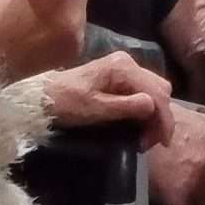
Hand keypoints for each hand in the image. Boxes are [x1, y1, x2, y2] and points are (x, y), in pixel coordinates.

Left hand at [46, 51, 175, 148]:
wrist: (41, 97)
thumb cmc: (65, 103)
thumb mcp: (93, 109)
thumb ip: (124, 106)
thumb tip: (152, 106)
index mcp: (123, 68)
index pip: (155, 92)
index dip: (163, 118)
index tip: (162, 142)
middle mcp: (128, 62)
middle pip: (159, 88)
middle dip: (161, 116)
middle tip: (151, 142)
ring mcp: (124, 68)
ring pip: (153, 89)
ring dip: (155, 113)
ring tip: (145, 136)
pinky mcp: (119, 76)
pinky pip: (142, 91)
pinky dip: (146, 108)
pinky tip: (139, 124)